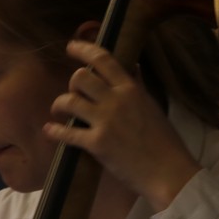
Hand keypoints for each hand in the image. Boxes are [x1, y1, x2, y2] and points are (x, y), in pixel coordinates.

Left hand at [43, 40, 200, 211]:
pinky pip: (67, 132)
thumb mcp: (152, 106)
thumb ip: (138, 85)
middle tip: (74, 94)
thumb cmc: (165, 140)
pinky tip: (50, 130)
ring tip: (59, 112)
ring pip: (69, 100)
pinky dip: (54, 131)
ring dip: (59, 105)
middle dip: (72, 84)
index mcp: (131, 89)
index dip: (83, 49)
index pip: (103, 59)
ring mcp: (105, 121)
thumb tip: (132, 66)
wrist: (168, 171)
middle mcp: (116, 100)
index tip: (71, 47)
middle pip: (80, 77)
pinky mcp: (97, 144)